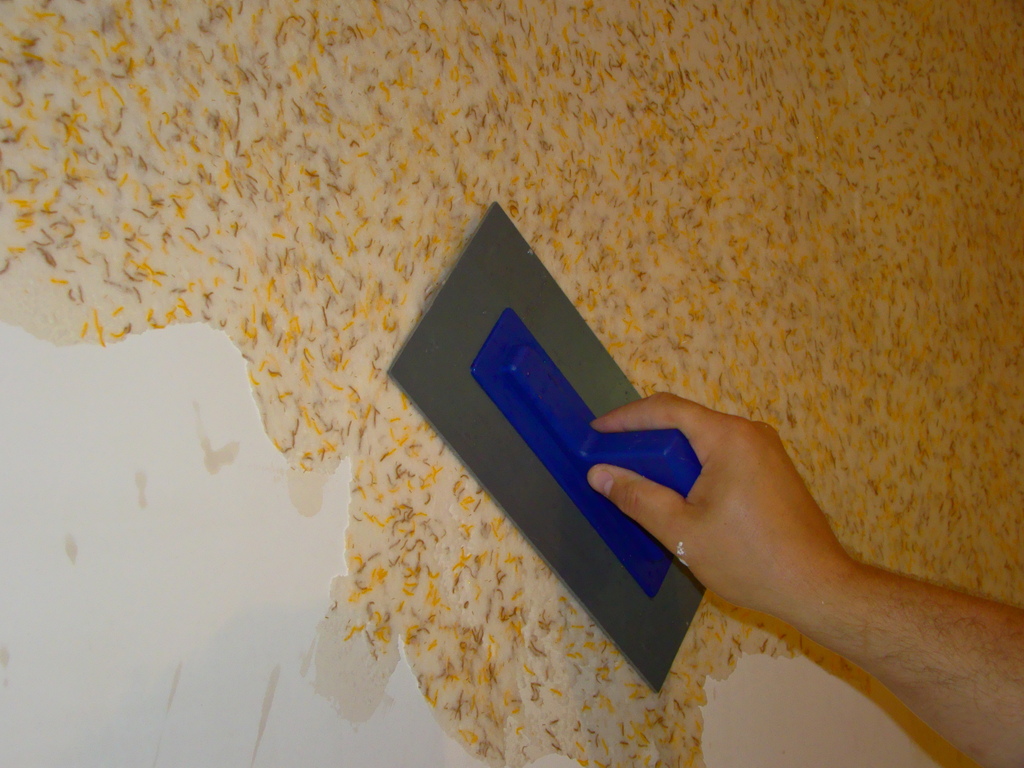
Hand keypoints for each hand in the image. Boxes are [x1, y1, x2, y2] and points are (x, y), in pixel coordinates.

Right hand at [586, 393, 853, 621]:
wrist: (817, 587)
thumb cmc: (748, 558)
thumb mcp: (682, 531)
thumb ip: (638, 497)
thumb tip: (600, 474)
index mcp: (728, 438)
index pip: (667, 410)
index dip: (626, 418)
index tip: (596, 431)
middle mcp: (750, 434)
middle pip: (687, 423)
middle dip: (647, 441)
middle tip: (614, 462)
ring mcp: (767, 452)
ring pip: (705, 442)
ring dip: (672, 458)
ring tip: (642, 483)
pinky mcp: (774, 472)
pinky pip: (724, 457)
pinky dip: (695, 469)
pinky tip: (681, 497)